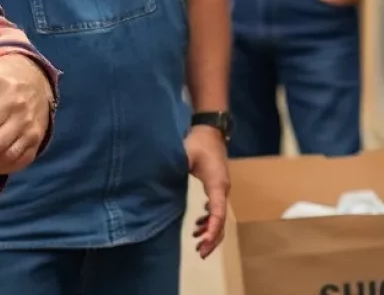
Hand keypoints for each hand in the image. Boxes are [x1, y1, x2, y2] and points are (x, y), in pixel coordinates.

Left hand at [186, 125, 229, 258]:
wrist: (210, 130)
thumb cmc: (199, 142)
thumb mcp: (186, 154)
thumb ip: (177, 169)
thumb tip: (160, 181)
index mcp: (217, 184)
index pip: (218, 212)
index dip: (212, 229)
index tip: (203, 242)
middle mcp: (223, 189)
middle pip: (222, 220)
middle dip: (213, 238)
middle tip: (200, 252)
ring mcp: (222, 188)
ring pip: (220, 216)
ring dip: (211, 231)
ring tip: (197, 243)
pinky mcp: (217, 186)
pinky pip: (217, 209)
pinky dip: (209, 221)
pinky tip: (199, 226)